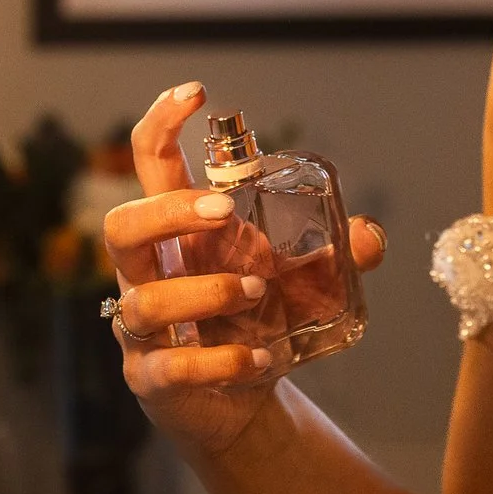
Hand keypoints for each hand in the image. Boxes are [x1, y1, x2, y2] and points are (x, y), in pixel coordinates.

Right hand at [105, 83, 388, 457]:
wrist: (241, 401)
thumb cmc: (256, 319)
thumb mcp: (301, 280)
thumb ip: (335, 255)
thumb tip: (370, 237)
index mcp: (178, 233)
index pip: (149, 165)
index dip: (161, 122)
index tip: (195, 91)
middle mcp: (149, 274)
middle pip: (122, 227)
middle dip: (168, 212)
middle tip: (223, 209)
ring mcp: (142, 330)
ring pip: (145, 302)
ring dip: (205, 292)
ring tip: (258, 291)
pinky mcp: (153, 380)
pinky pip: (170, 367)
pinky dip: (219, 362)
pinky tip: (259, 361)